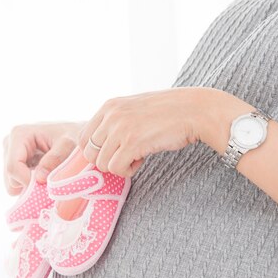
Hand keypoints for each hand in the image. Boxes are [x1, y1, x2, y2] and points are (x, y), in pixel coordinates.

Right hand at [3, 121, 82, 195]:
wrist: (76, 134)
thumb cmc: (73, 136)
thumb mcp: (69, 144)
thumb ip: (55, 158)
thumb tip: (39, 178)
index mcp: (19, 134)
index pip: (13, 168)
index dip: (28, 182)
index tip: (46, 186)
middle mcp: (9, 143)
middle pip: (11, 179)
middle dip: (30, 184)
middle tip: (50, 177)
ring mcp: (9, 154)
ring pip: (13, 184)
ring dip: (31, 184)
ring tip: (48, 172)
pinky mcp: (14, 164)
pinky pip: (18, 184)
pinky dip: (31, 184)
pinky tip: (43, 173)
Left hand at [76, 87, 252, 176]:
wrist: (194, 111)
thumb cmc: (168, 113)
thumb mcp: (134, 108)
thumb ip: (115, 122)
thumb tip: (99, 147)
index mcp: (109, 106)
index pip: (83, 138)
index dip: (98, 151)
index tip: (115, 151)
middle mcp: (111, 115)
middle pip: (89, 153)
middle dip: (107, 160)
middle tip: (127, 155)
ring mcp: (120, 129)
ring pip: (101, 163)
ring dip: (119, 166)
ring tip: (137, 156)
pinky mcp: (132, 143)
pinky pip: (116, 169)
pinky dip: (128, 171)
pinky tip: (142, 160)